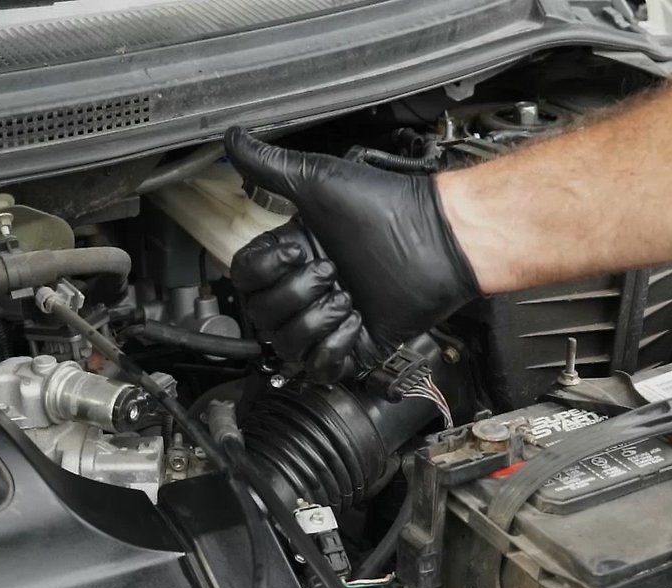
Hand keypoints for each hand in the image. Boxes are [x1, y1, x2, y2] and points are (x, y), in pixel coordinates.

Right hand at [226, 128, 479, 381]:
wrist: (438, 237)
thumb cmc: (388, 206)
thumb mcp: (319, 180)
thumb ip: (270, 164)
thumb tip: (232, 137)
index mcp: (293, 253)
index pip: (246, 279)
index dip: (267, 270)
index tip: (298, 249)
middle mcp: (308, 286)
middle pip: (262, 315)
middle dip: (295, 294)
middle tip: (331, 271)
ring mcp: (332, 317)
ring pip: (288, 344)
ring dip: (314, 321)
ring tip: (346, 298)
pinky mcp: (358, 344)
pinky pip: (321, 367)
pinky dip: (333, 349)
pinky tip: (355, 320)